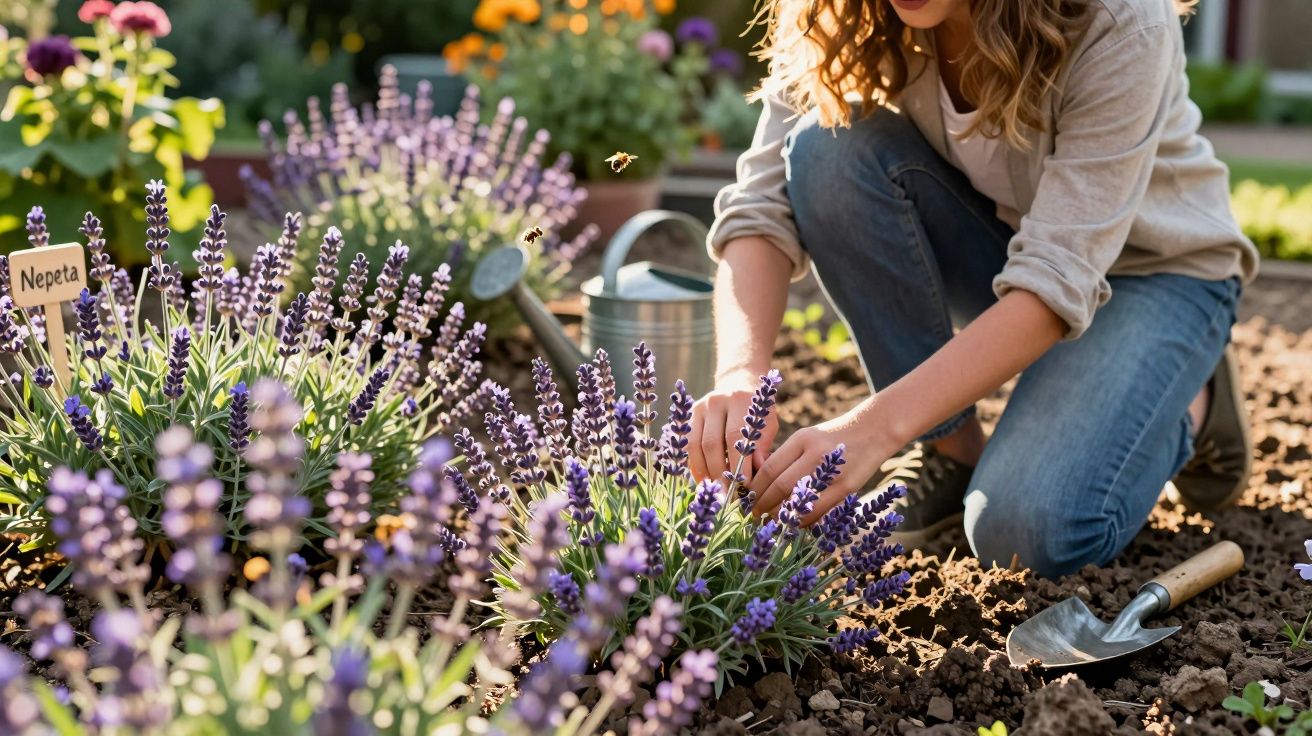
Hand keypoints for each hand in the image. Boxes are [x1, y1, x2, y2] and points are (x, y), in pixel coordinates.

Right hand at [689, 371, 777, 484]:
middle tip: (728, 495)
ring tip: (715, 491)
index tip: (744, 488)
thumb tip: (758, 473)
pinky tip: (704, 479)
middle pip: (712, 443)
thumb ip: (763, 446)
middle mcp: (717, 401)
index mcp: (740, 401)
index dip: (737, 465)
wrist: (739, 383)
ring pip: (696, 446)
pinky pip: (687, 445)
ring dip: (705, 472)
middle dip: (719, 473)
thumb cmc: (758, 412)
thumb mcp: (768, 424)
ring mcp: (699, 407)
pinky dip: (694, 465)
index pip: (735, 438)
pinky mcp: (689, 415)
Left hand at [749, 400, 901, 523]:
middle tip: (754, 515)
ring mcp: (832, 472)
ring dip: (781, 516)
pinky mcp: (847, 487)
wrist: (874, 430)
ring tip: (772, 521)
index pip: (769, 468)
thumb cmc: (832, 437)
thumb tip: (760, 484)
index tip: (747, 499)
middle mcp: (815, 454)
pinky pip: (819, 511)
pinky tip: (796, 522)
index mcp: (801, 439)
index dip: (755, 489)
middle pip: (780, 486)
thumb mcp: (807, 437)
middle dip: (763, 505)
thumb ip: (786, 457)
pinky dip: (804, 521)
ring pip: (799, 503)